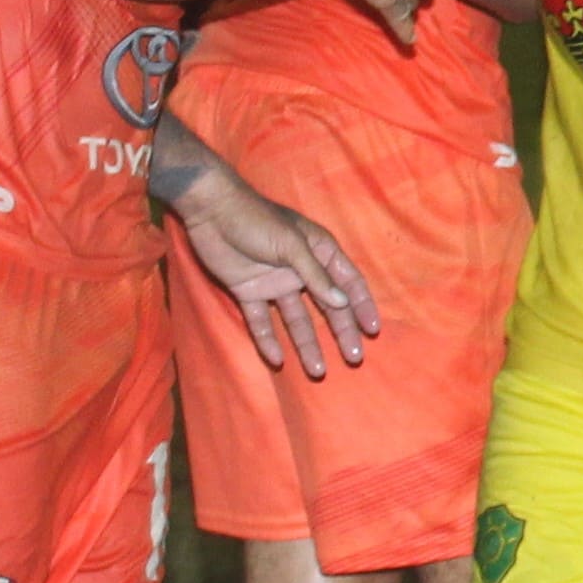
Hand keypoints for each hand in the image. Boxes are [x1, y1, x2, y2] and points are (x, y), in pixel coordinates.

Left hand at [170, 168, 381, 377]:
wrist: (211, 210)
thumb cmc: (257, 220)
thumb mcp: (291, 245)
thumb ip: (315, 276)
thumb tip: (342, 303)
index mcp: (319, 252)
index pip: (348, 282)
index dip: (362, 306)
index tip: (372, 331)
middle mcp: (301, 271)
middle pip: (326, 307)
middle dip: (341, 332)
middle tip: (353, 359)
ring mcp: (275, 283)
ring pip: (296, 320)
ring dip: (307, 345)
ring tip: (317, 372)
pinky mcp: (249, 292)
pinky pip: (260, 321)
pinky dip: (267, 340)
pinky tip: (277, 361)